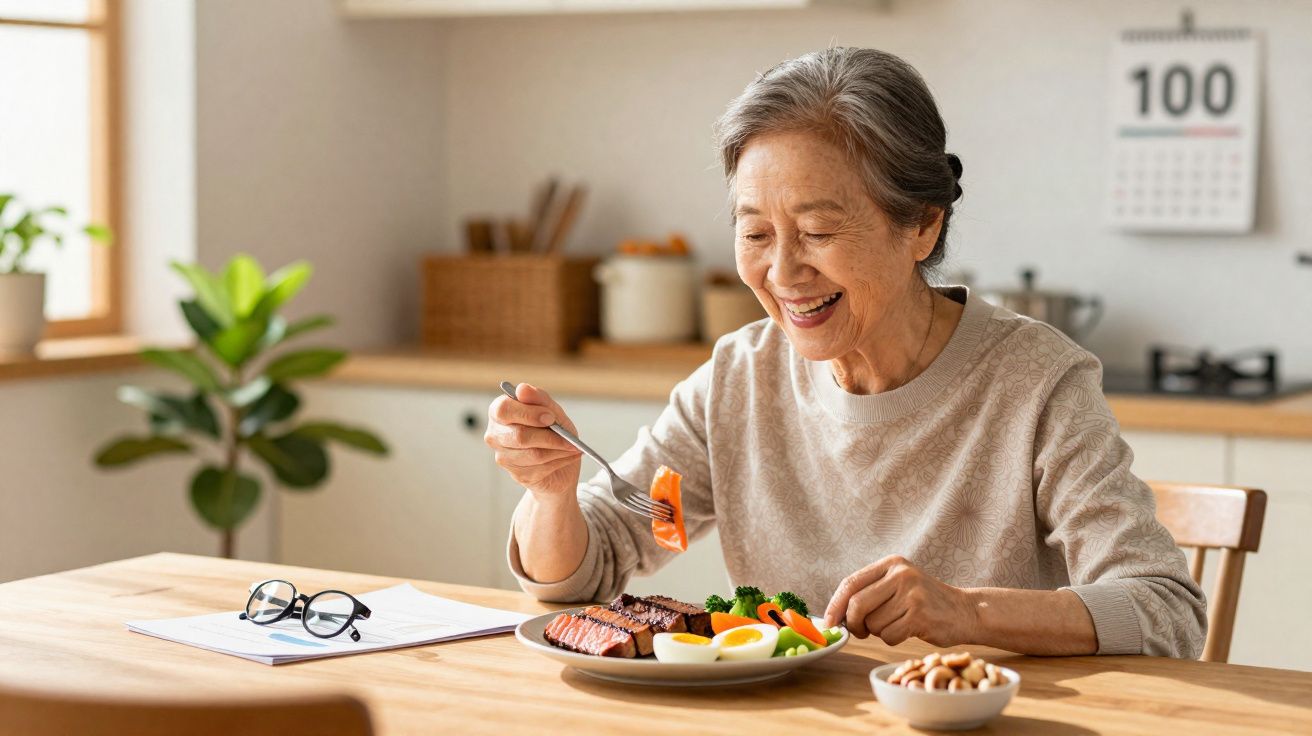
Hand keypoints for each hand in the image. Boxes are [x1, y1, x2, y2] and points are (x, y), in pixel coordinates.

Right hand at [485, 383, 582, 499]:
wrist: (559, 463)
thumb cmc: (552, 431)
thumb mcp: (552, 411)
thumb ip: (539, 399)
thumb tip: (522, 389)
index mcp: (499, 412)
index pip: (504, 410)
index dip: (528, 413)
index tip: (550, 417)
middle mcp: (495, 435)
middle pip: (519, 436)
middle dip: (548, 436)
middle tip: (568, 437)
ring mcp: (504, 457)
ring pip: (533, 454)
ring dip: (559, 449)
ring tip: (573, 446)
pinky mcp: (517, 475)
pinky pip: (541, 468)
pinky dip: (561, 460)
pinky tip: (569, 455)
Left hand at [823, 555, 977, 647]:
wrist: (964, 611)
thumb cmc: (924, 602)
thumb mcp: (898, 585)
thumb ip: (870, 593)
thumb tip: (836, 615)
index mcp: (891, 563)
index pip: (851, 583)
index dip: (835, 604)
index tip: (829, 622)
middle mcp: (901, 575)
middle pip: (857, 605)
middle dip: (854, 624)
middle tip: (861, 631)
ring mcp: (912, 594)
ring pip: (873, 624)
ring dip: (879, 632)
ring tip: (897, 624)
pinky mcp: (920, 615)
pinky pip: (889, 636)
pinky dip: (893, 639)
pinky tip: (908, 631)